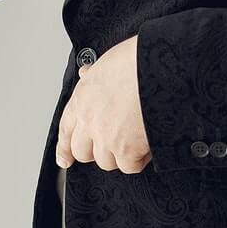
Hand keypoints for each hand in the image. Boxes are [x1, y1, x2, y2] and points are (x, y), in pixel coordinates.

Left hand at [55, 37, 150, 173]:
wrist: (161, 70)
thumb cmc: (139, 61)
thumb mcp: (108, 61)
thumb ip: (95, 74)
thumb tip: (87, 73)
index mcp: (83, 98)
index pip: (66, 129)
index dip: (64, 148)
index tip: (65, 158)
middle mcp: (90, 120)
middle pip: (82, 152)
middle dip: (96, 151)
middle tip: (114, 143)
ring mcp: (107, 137)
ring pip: (106, 162)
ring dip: (121, 154)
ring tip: (136, 138)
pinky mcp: (127, 150)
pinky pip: (130, 166)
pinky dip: (140, 159)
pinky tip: (147, 145)